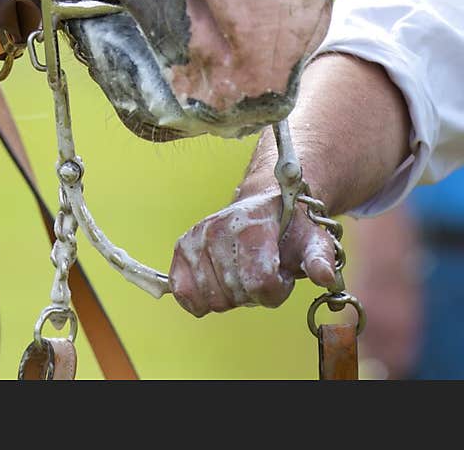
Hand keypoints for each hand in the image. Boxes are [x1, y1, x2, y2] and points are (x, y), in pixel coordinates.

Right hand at [169, 189, 337, 315]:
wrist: (264, 207)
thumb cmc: (289, 230)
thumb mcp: (313, 241)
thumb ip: (320, 259)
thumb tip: (324, 276)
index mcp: (251, 226)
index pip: (260, 283)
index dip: (276, 290)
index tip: (281, 274)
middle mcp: (219, 228)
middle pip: (237, 294)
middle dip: (254, 293)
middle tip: (262, 269)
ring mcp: (197, 238)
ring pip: (213, 299)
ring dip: (232, 295)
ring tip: (242, 270)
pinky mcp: (182, 248)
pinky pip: (184, 293)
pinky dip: (200, 298)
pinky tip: (217, 282)